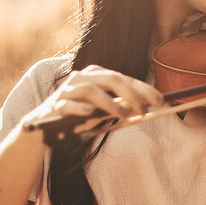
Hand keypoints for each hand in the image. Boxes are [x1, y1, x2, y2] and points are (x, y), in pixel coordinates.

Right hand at [26, 65, 163, 131]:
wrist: (44, 128)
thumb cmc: (78, 117)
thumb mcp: (102, 110)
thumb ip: (120, 106)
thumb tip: (146, 106)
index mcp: (95, 76)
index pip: (124, 78)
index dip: (144, 89)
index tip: (161, 101)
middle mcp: (81, 78)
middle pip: (111, 79)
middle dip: (132, 94)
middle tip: (146, 111)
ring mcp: (67, 90)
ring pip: (91, 90)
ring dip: (110, 103)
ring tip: (125, 116)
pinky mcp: (55, 105)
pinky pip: (68, 104)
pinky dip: (80, 108)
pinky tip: (90, 114)